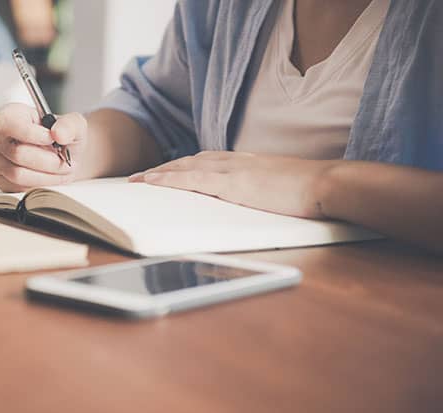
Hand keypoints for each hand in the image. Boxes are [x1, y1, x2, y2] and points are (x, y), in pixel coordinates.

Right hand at [0, 103, 86, 191]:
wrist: (62, 156)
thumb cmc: (62, 137)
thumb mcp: (73, 124)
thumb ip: (69, 125)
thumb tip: (59, 134)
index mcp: (9, 116)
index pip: (9, 124)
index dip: (32, 134)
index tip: (52, 139)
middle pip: (17, 153)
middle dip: (47, 160)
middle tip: (64, 161)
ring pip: (18, 174)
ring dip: (46, 175)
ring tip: (60, 170)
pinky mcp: (1, 180)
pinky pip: (18, 188)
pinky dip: (40, 185)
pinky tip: (50, 177)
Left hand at [129, 151, 339, 217]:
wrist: (326, 184)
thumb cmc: (309, 190)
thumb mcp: (278, 187)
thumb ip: (261, 190)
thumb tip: (253, 200)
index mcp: (246, 162)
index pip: (206, 161)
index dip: (183, 166)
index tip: (166, 172)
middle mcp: (235, 161)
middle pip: (190, 161)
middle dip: (164, 169)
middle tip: (141, 176)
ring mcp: (232, 170)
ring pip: (185, 166)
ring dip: (160, 173)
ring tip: (138, 179)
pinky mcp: (232, 183)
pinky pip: (192, 179)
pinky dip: (168, 179)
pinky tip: (152, 181)